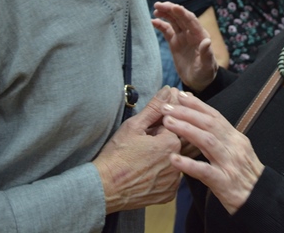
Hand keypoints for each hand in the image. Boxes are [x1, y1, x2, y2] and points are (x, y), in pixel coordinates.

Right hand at [92, 86, 182, 212]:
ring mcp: (174, 180)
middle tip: (142, 147)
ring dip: (164, 157)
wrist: (104, 188)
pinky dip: (162, 174)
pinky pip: (171, 178)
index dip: (159, 124)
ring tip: (143, 160)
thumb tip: (170, 89)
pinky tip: (147, 173)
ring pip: (174, 161)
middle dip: (163, 140)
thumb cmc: (117, 155)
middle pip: (176, 143)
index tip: (145, 131)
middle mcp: (178, 161)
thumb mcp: (134, 126)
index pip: (174, 124)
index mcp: (171, 142)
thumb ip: (155, 107)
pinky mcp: (168, 194)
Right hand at [152, 2, 217, 91]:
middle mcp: (191, 33)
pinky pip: (167, 30)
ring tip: (156, 8)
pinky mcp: (175, 42)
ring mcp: (182, 37)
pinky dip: (160, 25)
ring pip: (173, 21)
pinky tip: (153, 21)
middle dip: (171, 9)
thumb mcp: (207, 66)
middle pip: (180, 17)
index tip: (174, 7)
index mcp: (200, 36)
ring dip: (165, 13)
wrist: (198, 81)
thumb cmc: (206, 73)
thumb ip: (207, 54)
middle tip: (159, 4)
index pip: (191, 21)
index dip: (183, 13)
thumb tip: (207, 41)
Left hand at [162, 92, 263, 214]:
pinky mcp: (224, 182)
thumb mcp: (238, 152)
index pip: (215, 116)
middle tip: (167, 106)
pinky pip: (205, 171)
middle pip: (209, 123)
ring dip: (186, 129)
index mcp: (236, 138)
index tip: (180, 95)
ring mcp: (230, 164)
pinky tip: (174, 159)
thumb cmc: (245, 177)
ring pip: (207, 141)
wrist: (260, 200)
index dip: (197, 104)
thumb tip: (202, 124)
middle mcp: (234, 146)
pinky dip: (188, 164)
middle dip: (187, 112)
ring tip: (168, 123)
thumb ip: (222, 139)